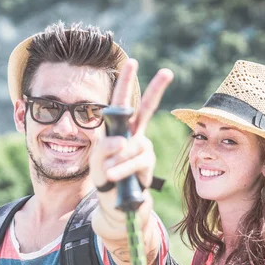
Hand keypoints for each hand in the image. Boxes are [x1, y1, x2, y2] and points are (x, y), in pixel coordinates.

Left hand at [90, 59, 173, 238]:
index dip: (126, 82)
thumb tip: (122, 142)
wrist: (114, 202)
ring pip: (132, 146)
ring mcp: (142, 148)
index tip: (132, 62)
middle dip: (157, 90)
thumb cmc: (104, 176)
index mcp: (119, 128)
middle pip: (147, 109)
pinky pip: (134, 161)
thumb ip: (104, 148)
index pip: (122, 103)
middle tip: (167, 71)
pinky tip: (112, 176)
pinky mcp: (146, 164)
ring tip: (107, 173)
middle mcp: (134, 135)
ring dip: (117, 160)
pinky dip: (121, 169)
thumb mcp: (96, 160)